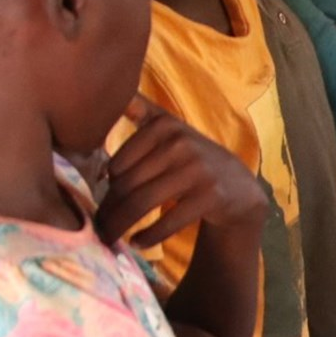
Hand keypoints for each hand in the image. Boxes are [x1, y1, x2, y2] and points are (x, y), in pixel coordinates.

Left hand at [97, 97, 267, 248]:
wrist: (238, 186)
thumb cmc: (193, 160)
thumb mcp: (172, 130)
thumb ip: (144, 112)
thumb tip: (116, 94)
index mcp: (164, 125)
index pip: (119, 163)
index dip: (105, 187)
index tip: (100, 202)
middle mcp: (181, 143)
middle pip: (128, 184)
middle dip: (108, 210)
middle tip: (97, 227)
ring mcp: (198, 170)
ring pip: (143, 202)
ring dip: (120, 225)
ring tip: (109, 238)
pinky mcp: (210, 196)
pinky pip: (168, 221)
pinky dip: (148, 236)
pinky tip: (137, 242)